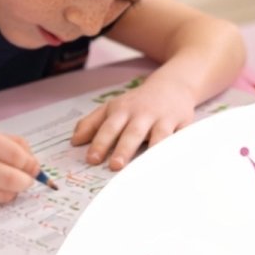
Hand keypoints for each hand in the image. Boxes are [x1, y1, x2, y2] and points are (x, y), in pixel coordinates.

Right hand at [0, 125, 39, 207]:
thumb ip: (11, 143)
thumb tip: (35, 165)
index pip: (15, 155)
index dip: (30, 164)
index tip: (33, 167)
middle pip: (12, 179)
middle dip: (26, 181)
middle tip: (26, 179)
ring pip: (5, 194)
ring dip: (12, 190)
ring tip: (4, 181)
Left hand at [70, 74, 197, 171]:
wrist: (172, 85)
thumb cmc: (138, 103)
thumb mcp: (113, 107)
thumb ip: (92, 123)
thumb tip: (74, 142)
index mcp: (121, 110)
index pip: (108, 127)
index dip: (100, 143)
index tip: (91, 159)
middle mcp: (141, 114)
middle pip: (131, 132)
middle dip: (123, 149)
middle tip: (115, 166)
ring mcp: (161, 119)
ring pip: (156, 136)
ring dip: (150, 151)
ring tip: (144, 168)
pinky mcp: (180, 124)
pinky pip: (178, 139)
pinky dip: (175, 150)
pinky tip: (171, 162)